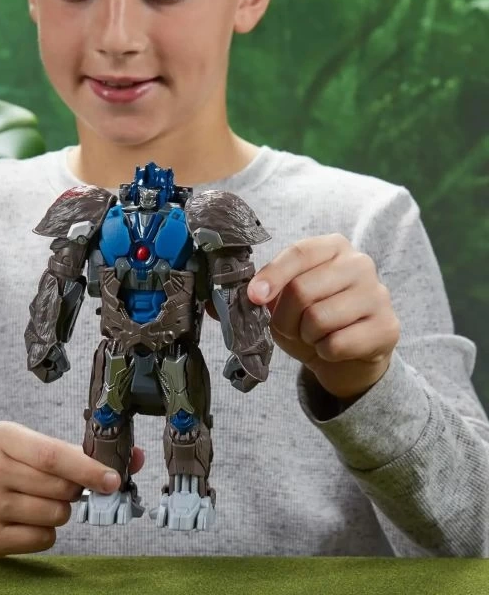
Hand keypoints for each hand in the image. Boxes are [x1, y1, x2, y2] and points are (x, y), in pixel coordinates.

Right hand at [0, 422, 143, 557]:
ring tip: (37, 499)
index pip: (53, 455)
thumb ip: (80, 451)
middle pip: (60, 487)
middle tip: (64, 485)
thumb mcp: (31, 445)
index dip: (88, 468)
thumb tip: (136, 458)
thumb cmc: (5, 466)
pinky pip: (43, 538)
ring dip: (60, 510)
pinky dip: (45, 531)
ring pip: (55, 514)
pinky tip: (26, 519)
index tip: (113, 478)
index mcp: (1, 437)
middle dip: (74, 488)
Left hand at [247, 234, 399, 401]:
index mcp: (332, 247)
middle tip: (291, 327)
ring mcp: (379, 294)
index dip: (271, 277)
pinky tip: (332, 348)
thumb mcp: (282, 302)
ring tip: (314, 336)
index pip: (298, 253)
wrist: (348, 355)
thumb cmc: (311, 319)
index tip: (254, 297)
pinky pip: (338, 344)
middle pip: (302, 290)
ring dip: (305, 337)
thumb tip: (214, 306)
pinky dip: (324, 353)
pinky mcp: (388, 328)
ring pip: (319, 319)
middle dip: (285, 318)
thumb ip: (255, 294)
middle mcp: (360, 264)